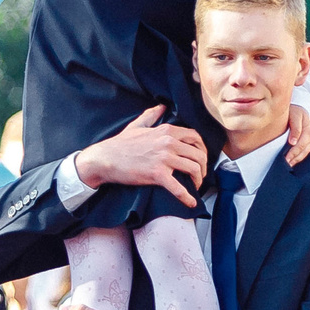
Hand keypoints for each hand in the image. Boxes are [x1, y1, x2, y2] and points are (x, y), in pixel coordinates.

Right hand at [75, 107, 209, 206]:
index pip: (195, 137)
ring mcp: (163, 158)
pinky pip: (178, 188)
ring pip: (194, 169)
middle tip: (200, 175)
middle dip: (203, 167)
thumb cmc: (120, 144)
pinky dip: (187, 197)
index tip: (201, 158)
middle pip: (198, 154)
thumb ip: (151, 115)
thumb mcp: (137, 125)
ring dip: (198, 180)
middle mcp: (168, 142)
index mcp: (167, 130)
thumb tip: (161, 106)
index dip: (202, 149)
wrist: (105, 158)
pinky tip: (191, 203)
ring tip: (195, 186)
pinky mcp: (157, 174)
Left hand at [284, 104, 309, 166]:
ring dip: (297, 159)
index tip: (287, 156)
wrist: (294, 110)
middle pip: (305, 148)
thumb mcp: (294, 115)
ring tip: (289, 164)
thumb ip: (295, 128)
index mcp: (308, 127)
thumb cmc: (292, 111)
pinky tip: (293, 162)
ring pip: (306, 152)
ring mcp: (309, 139)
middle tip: (286, 163)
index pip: (303, 141)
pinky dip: (299, 157)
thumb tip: (293, 142)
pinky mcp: (306, 142)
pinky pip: (305, 152)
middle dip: (295, 156)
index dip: (295, 150)